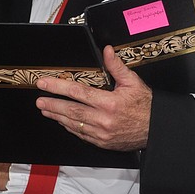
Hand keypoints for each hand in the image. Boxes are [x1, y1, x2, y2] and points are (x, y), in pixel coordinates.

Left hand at [36, 45, 151, 150]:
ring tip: (46, 109)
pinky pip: (81, 134)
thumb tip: (107, 51)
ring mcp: (101, 134)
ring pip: (73, 124)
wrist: (156, 130)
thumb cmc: (145, 105)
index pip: (78, 93)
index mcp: (109, 103)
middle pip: (71, 111)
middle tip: (39, 99)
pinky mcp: (102, 142)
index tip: (45, 84)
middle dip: (52, 104)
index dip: (58, 87)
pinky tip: (62, 121)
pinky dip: (69, 127)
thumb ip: (116, 67)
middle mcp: (103, 120)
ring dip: (57, 116)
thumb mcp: (133, 82)